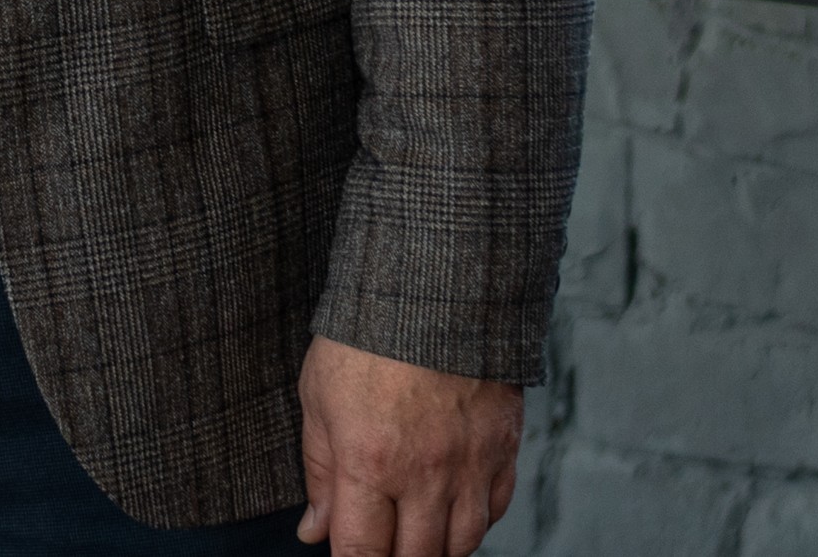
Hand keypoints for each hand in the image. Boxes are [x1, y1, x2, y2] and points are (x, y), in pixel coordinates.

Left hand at [296, 336, 522, 556]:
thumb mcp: (318, 398)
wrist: (435, 286)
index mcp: (369, 461)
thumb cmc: (365, 336)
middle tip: (382, 543)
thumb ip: (319, 472)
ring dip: (436, 550)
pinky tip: (454, 512)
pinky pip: (495, 509)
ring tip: (416, 537)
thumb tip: (314, 531)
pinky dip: (475, 522)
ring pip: (461, 544)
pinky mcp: (503, 447)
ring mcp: (469, 463)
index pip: (362, 552)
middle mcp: (424, 474)